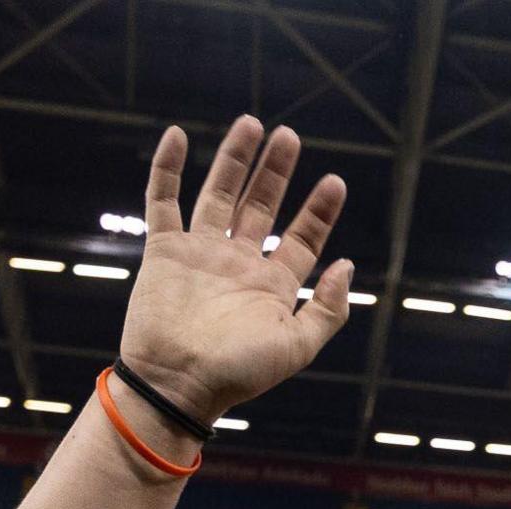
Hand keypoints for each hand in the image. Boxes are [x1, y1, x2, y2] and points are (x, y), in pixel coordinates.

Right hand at [115, 116, 356, 425]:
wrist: (178, 384)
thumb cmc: (238, 373)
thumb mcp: (297, 346)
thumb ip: (328, 309)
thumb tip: (347, 264)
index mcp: (273, 285)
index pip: (302, 238)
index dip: (319, 210)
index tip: (334, 181)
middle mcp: (238, 263)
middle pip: (261, 205)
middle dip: (276, 171)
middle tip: (289, 135)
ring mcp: (201, 253)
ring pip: (218, 194)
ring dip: (234, 159)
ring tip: (252, 123)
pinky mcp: (165, 251)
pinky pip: (163, 201)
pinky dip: (167, 169)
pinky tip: (176, 136)